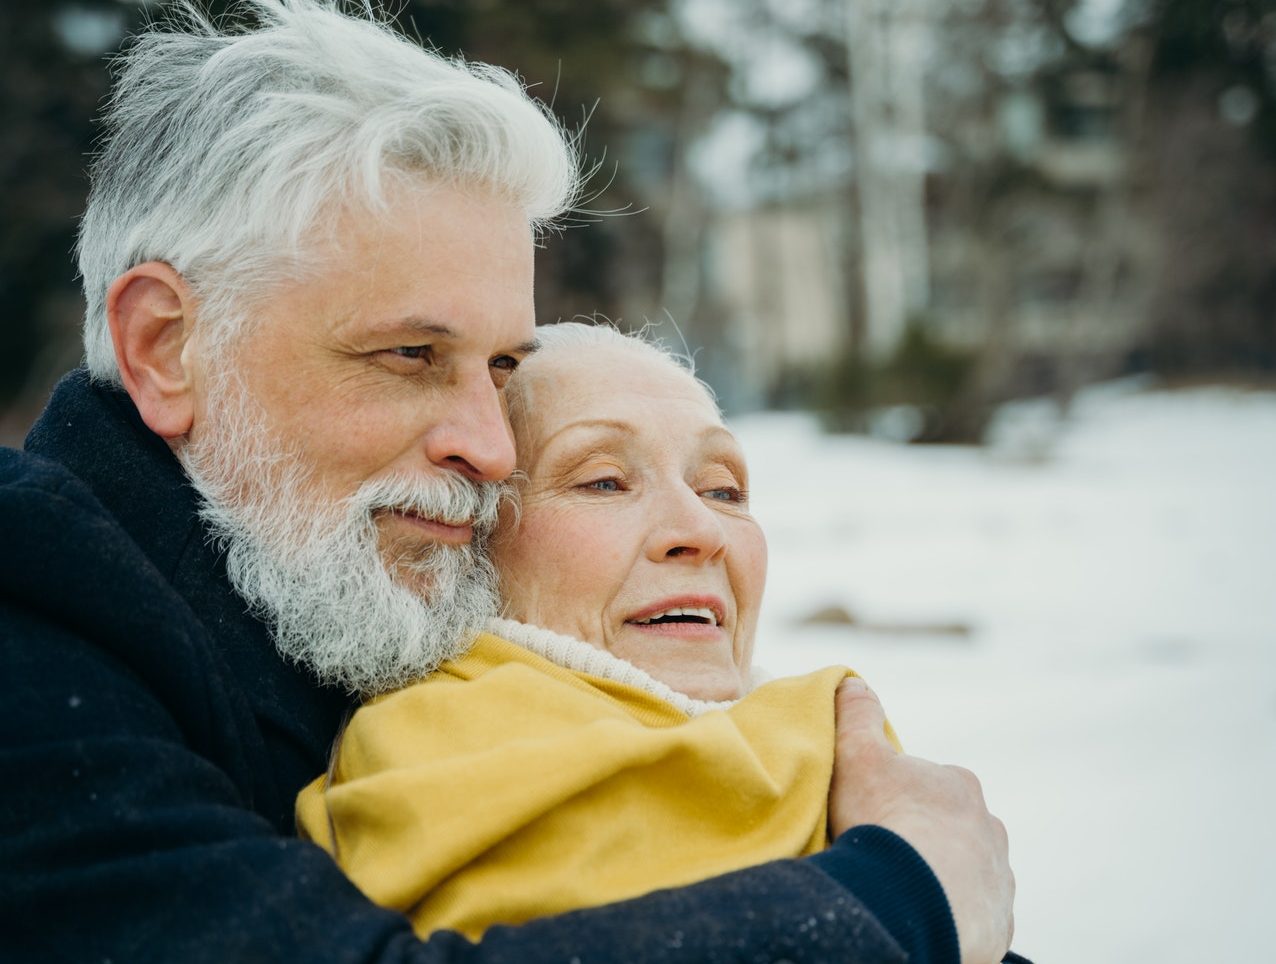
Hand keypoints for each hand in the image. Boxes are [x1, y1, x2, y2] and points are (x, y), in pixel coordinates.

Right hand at [829, 678, 1014, 963]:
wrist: (914, 901)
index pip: (927, 785)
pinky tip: (921, 918)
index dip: (896, 798)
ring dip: (940, 878)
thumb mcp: (857, 755)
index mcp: (959, 785)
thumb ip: (856, 715)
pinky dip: (950, 915)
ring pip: (965, 872)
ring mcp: (998, 877)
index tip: (872, 815)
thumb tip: (852, 680)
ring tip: (901, 891)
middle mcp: (989, 827)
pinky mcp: (997, 922)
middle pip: (951, 829)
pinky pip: (972, 915)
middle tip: (884, 855)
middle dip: (925, 838)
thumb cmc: (884, 822)